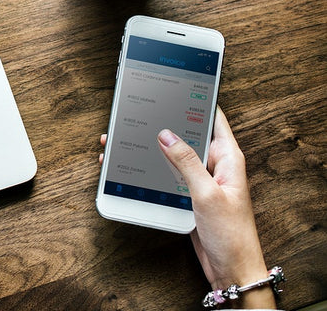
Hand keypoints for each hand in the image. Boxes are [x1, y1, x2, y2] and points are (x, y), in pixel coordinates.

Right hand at [100, 108, 274, 308]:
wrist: (231, 269)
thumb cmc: (231, 234)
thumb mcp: (207, 194)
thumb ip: (187, 162)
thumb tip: (167, 134)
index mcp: (228, 158)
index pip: (213, 117)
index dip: (195, 99)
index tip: (174, 86)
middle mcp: (214, 165)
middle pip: (186, 134)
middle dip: (161, 124)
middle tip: (136, 114)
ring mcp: (200, 179)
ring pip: (172, 155)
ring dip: (151, 148)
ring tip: (123, 139)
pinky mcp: (188, 194)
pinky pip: (168, 174)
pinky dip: (150, 169)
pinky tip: (131, 165)